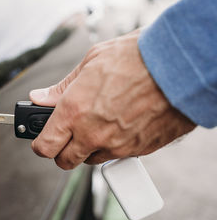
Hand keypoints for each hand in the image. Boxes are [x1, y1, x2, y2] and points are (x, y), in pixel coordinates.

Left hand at [29, 30, 195, 169]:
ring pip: (89, 160)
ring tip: (97, 124)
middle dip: (61, 149)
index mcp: (74, 111)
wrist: (179, 66)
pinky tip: (118, 125)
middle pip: (63, 161)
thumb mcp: (90, 62)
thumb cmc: (136, 58)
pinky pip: (115, 157)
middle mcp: (92, 134)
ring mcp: (115, 145)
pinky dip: (111, 146)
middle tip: (67, 133)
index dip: (40, 144)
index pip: (44, 147)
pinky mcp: (137, 150)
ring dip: (87, 148)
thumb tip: (40, 98)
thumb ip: (61, 88)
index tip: (42, 139)